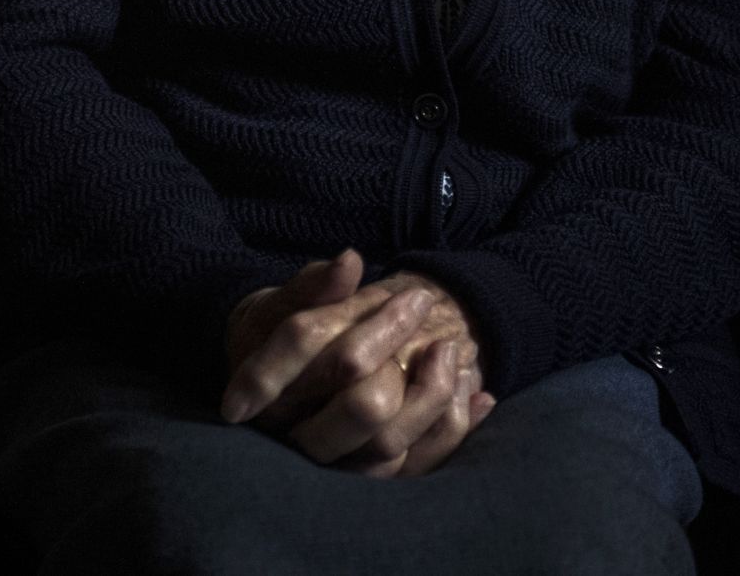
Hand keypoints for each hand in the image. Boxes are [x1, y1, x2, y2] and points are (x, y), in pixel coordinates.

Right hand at [220, 249, 495, 476]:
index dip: (374, 321)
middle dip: (403, 350)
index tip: (417, 295)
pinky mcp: (361, 478)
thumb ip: (313, 284)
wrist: (268, 386)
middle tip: (426, 307)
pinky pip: (414, 468)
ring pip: (390, 445)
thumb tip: (349, 261)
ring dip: (434, 395)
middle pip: (362, 404)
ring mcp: (331, 462)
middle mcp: (293, 434)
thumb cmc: (276, 334)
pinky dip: (449, 431)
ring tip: (451, 350)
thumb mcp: (282, 304)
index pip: (316, 350)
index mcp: (266, 387)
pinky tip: (474, 394)